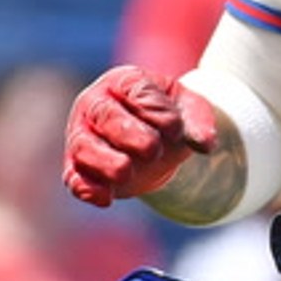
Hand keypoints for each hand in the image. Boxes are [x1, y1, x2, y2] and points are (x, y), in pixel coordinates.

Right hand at [62, 67, 216, 206]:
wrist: (155, 144)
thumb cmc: (169, 118)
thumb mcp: (190, 112)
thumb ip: (199, 123)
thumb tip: (206, 144)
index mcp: (124, 81)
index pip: (135, 91)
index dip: (156, 110)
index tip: (177, 129)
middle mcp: (96, 104)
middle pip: (104, 115)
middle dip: (127, 132)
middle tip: (152, 150)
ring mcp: (82, 135)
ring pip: (83, 146)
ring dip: (104, 161)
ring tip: (125, 172)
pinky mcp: (78, 168)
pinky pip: (74, 178)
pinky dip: (87, 189)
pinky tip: (106, 199)